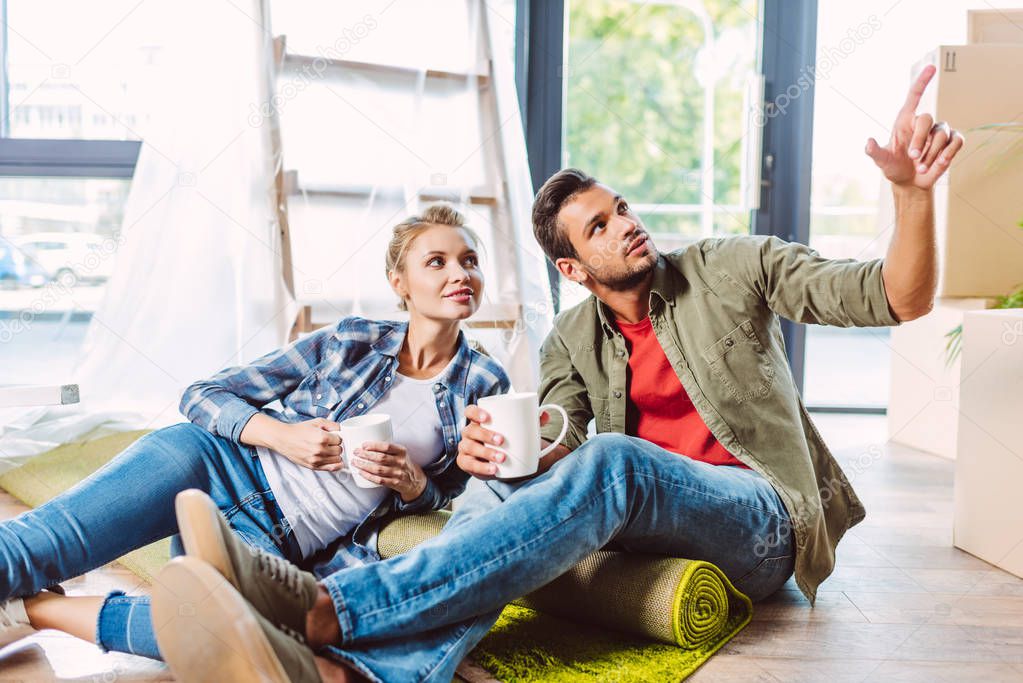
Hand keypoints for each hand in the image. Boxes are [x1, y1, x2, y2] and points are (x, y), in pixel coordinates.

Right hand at [272, 418, 342, 470]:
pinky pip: (331, 468)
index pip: (340, 440)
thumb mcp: (317, 422)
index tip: (332, 437)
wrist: (284, 439)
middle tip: (330, 443)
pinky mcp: (313, 466)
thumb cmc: (300, 430)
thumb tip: (343, 430)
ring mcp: (317, 460)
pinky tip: (333, 460)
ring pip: (337, 460)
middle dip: (336, 446)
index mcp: (322, 438)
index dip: (337, 437)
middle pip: (340, 450)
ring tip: (328, 450)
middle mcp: (320, 450)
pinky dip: (335, 465)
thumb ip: (333, 425)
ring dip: (335, 455)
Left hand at [352, 441, 425, 501]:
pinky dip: (368, 476)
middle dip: (366, 455)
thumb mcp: (400, 453)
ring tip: (355, 462)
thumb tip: (366, 443)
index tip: (363, 445)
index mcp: (402, 451)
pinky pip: (379, 480)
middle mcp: (401, 462)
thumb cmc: (402, 463)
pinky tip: (361, 472)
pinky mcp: (394, 483)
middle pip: (381, 458)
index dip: (374, 445)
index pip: (387, 446)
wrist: (413, 480)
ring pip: (378, 469)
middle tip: (356, 452)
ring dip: (364, 465)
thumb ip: (387, 448)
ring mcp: (398, 473)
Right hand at [457, 405, 550, 479]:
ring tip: (502, 458)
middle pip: (471, 430)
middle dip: (485, 435)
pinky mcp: (466, 463)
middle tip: (502, 440)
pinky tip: (493, 469)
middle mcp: (469, 433)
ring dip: (486, 453)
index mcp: (479, 421)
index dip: (475, 413)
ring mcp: (466, 448)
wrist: (500, 461)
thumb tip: (544, 415)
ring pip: (470, 448)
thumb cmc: (506, 440)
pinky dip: (482, 468)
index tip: (487, 417)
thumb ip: (530, 422)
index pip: (470, 411)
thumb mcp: (517, 430)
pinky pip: (470, 465)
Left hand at [865, 64, 963, 190]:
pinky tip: (939, 164)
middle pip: (928, 119)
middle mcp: (922, 123)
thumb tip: (868, 143)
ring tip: (921, 167)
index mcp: (905, 121)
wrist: (910, 183)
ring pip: (942, 134)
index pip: (914, 96)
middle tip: (913, 157)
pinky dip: (948, 154)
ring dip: (931, 154)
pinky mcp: (950, 143)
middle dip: (920, 140)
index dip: (922, 81)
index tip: (931, 67)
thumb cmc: (894, 168)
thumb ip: (875, 152)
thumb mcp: (882, 161)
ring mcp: (938, 132)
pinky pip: (956, 141)